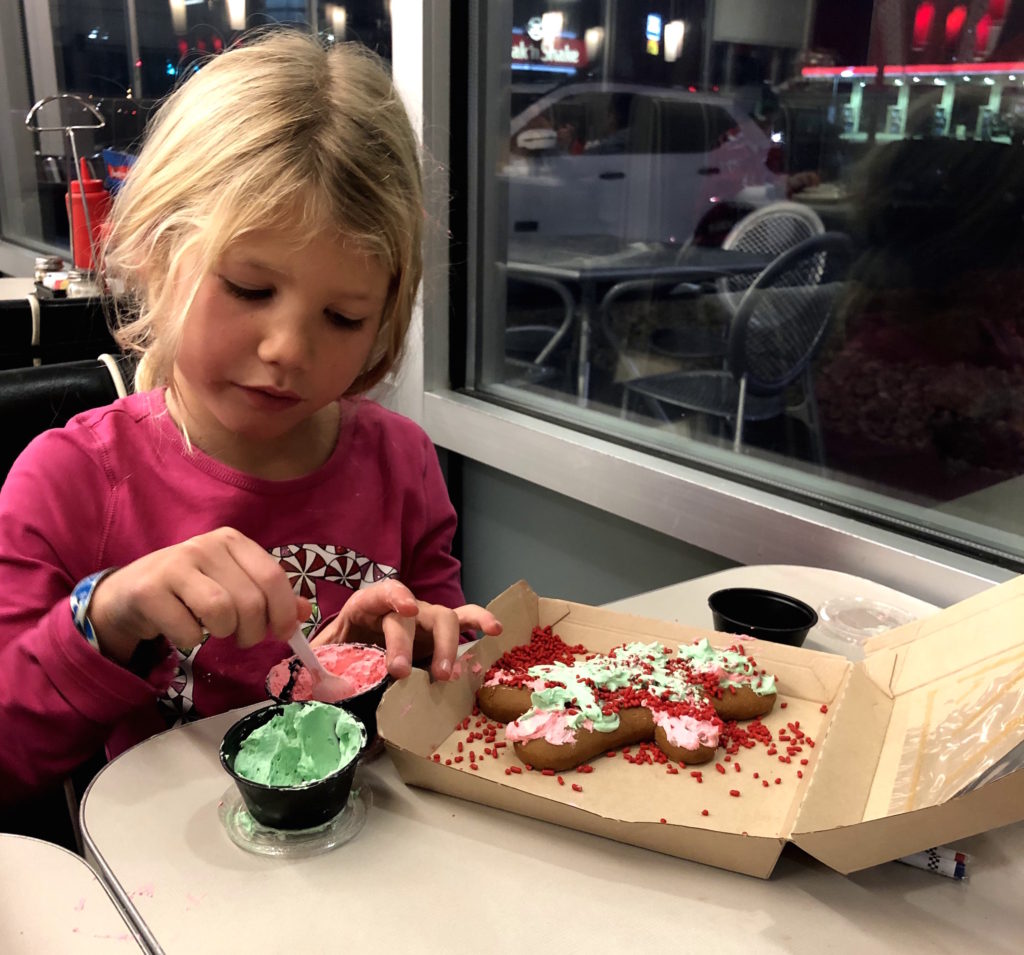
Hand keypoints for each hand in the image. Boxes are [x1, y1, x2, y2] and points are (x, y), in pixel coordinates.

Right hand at [88, 527, 308, 663]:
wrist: (128, 592)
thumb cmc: (190, 588)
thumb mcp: (232, 584)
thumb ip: (269, 596)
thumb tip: (303, 612)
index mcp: (232, 541)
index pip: (273, 578)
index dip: (283, 612)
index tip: (282, 633)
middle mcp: (205, 545)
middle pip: (250, 601)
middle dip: (253, 631)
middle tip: (242, 638)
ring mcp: (175, 564)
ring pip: (221, 612)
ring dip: (223, 633)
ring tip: (213, 630)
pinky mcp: (150, 590)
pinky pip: (188, 630)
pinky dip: (190, 640)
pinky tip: (182, 628)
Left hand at [311, 578, 501, 680]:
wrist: (354, 656)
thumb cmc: (342, 652)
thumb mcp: (326, 656)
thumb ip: (320, 665)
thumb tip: (314, 684)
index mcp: (366, 605)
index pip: (381, 591)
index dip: (395, 597)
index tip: (405, 611)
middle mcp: (400, 607)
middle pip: (412, 614)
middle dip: (408, 642)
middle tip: (400, 673)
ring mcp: (424, 618)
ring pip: (444, 617)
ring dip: (446, 645)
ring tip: (445, 675)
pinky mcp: (443, 633)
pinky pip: (465, 620)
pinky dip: (480, 622)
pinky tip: (495, 631)